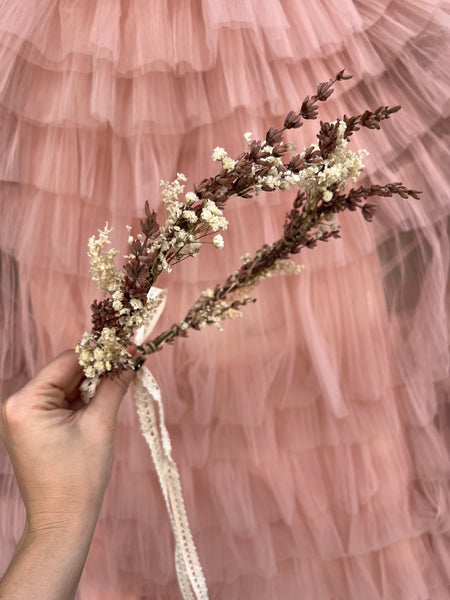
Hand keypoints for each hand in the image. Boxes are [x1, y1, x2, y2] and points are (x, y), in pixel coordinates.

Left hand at [0, 349, 133, 533]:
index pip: (67, 362)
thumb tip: (130, 357)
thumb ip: (113, 385)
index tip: (126, 347)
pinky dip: (81, 399)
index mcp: (26, 402)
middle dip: (97, 370)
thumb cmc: (78, 478)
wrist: (63, 520)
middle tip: (128, 364)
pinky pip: (59, 401)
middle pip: (64, 372)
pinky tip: (101, 401)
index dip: (99, 354)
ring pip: (64, 385)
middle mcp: (16, 405)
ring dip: (91, 384)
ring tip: (118, 385)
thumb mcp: (100, 425)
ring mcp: (21, 416)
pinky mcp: (31, 426)